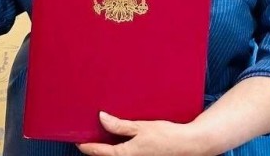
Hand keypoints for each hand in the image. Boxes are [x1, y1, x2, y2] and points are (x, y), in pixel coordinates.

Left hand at [77, 112, 208, 155]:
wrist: (190, 144)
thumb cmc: (167, 136)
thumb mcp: (141, 127)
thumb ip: (120, 125)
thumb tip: (101, 118)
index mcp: (128, 154)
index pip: (102, 152)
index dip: (88, 147)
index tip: (78, 142)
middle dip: (98, 149)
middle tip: (88, 138)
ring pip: (119, 155)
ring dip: (110, 149)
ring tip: (102, 137)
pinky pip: (128, 154)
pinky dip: (121, 148)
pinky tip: (121, 139)